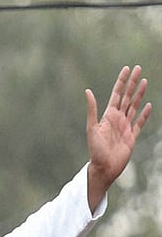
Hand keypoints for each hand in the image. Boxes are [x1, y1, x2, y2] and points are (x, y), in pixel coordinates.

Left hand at [85, 65, 151, 210]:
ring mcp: (125, 127)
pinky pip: (139, 123)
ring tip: (144, 81)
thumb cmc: (95, 150)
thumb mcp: (92, 129)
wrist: (104, 168)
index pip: (116, 94)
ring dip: (139, 94)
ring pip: (134, 107)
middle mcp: (117, 119)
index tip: (127, 68)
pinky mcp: (131, 137)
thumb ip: (92, 110)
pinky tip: (147, 106)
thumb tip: (88, 91)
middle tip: (138, 68)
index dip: (121, 81)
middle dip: (132, 83)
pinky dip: (144, 114)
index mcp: (108, 116)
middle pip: (126, 97)